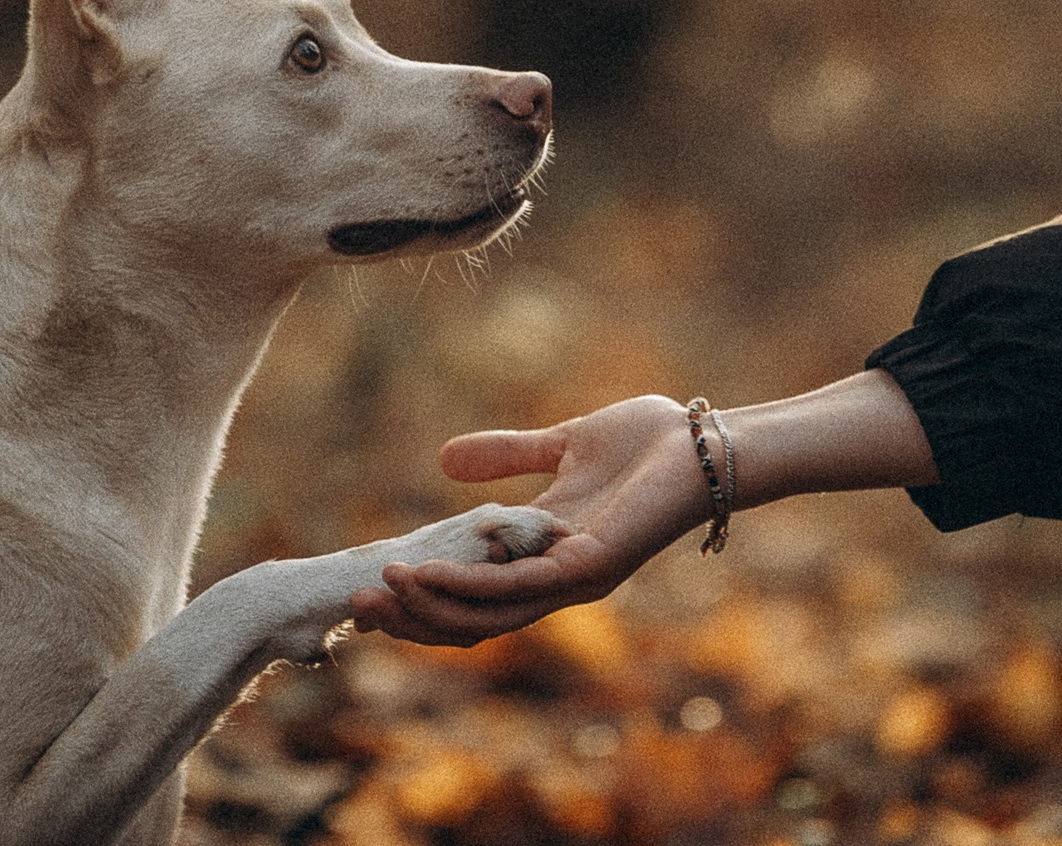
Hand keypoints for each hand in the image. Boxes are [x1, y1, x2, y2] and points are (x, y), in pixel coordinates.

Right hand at [350, 393, 710, 645]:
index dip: (425, 598)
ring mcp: (573, 580)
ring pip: (487, 614)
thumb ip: (508, 457)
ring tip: (379, 593)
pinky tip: (423, 577)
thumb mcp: (562, 443)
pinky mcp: (589, 568)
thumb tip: (445, 460)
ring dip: (429, 609)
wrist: (706, 442)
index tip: (371, 586)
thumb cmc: (649, 442)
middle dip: (413, 619)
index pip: (476, 594)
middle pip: (473, 619)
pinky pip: (515, 589)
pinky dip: (465, 588)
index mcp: (547, 554)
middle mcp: (558, 579)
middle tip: (356, 606)